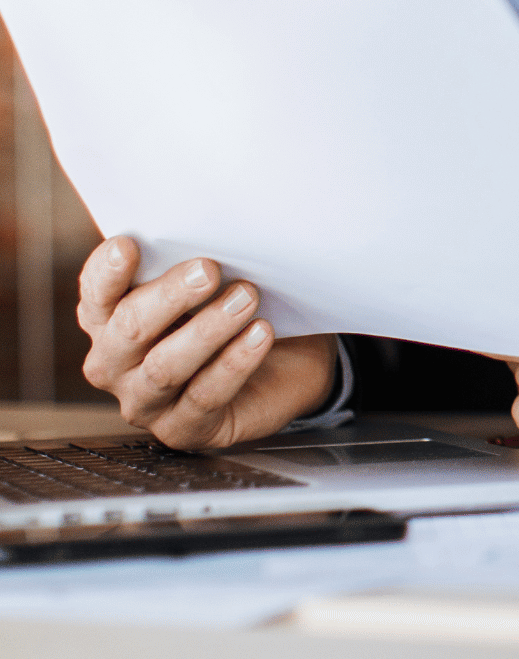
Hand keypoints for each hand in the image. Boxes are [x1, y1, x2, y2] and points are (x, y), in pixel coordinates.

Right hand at [76, 236, 336, 448]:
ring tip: (246, 298)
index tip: (129, 244)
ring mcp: (144, 401)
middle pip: (129, 329)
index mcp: (108, 319)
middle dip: (168, 296)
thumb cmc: (231, 312)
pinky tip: (260, 335)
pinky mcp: (182, 428)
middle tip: (208, 269)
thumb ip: (189, 264)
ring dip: (207, 330)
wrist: (281, 364)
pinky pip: (205, 396)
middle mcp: (114, 363)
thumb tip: (200, 230)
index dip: (108, 271)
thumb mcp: (208, 286)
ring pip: (164, 367)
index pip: (96, 293)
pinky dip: (234, 363)